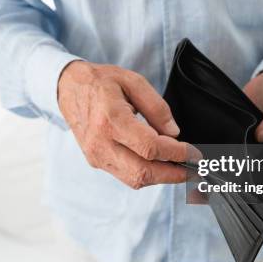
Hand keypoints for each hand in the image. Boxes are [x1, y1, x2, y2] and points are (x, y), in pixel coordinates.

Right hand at [58, 61, 196, 188]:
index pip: (150, 147)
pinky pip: (125, 176)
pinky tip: (158, 164)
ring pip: (134, 180)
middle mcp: (101, 143)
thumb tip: (174, 133)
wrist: (69, 89)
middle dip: (172, 175)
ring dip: (160, 178)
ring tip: (178, 168)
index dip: (176, 154)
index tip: (193, 153)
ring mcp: (96, 155)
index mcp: (111, 119)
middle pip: (142, 172)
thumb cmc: (100, 82)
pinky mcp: (96, 161)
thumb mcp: (133, 82)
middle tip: (192, 171)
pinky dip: (146, 174)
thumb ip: (157, 107)